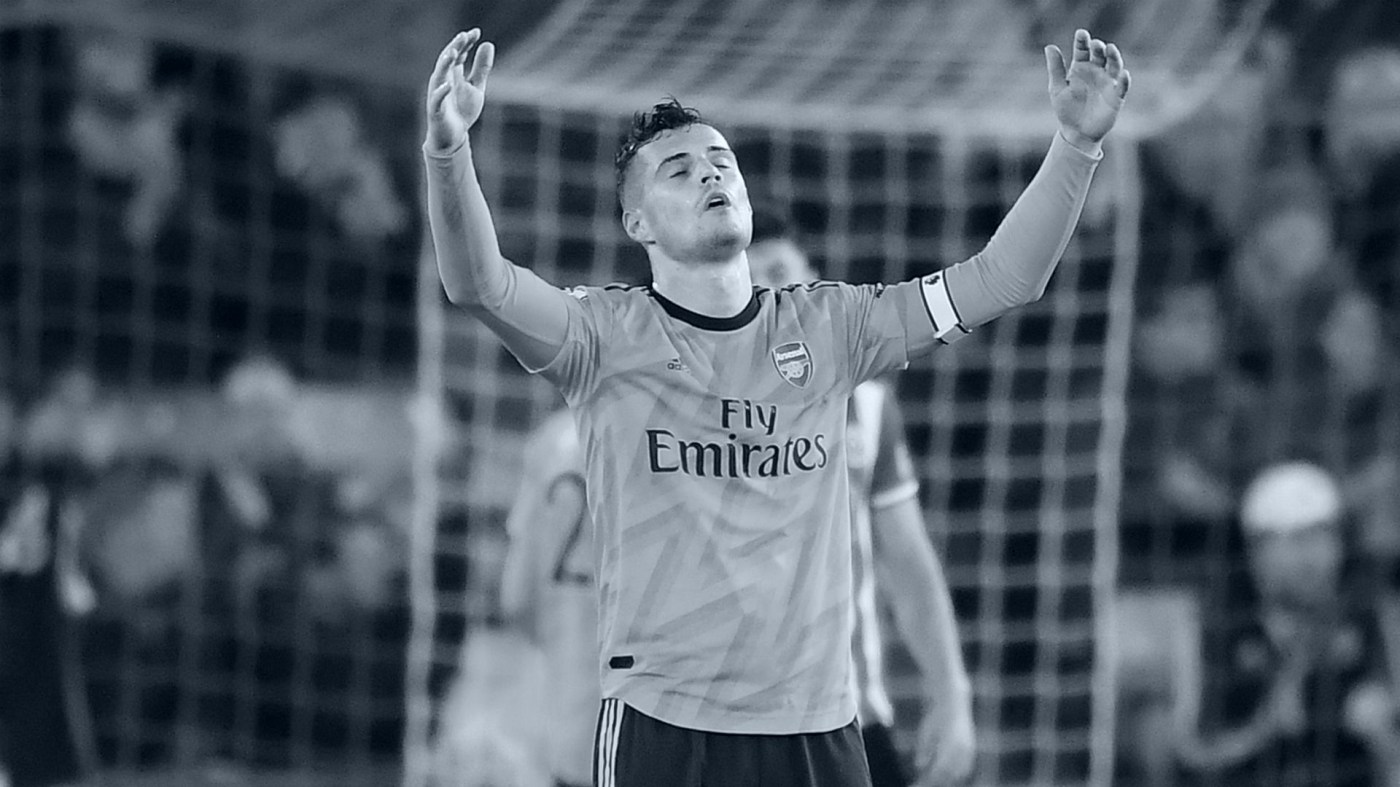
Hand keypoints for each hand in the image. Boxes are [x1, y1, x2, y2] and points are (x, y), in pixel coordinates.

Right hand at [425, 29, 494, 153]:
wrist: (453, 137)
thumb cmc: (462, 110)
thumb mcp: (476, 87)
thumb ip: (481, 68)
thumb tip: (488, 43)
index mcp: (452, 74)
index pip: (457, 53)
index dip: (465, 43)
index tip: (476, 32)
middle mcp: (442, 81)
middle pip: (447, 60)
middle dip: (455, 47)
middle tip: (464, 36)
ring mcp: (437, 95)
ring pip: (438, 77)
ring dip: (444, 65)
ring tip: (453, 53)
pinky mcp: (435, 110)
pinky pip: (436, 100)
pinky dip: (441, 93)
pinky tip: (448, 86)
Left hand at [914, 696, 976, 784]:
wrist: (952, 703)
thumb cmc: (935, 717)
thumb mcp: (925, 732)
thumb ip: (924, 749)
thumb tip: (919, 767)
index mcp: (950, 744)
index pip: (939, 771)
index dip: (928, 781)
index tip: (917, 784)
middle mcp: (962, 749)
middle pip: (949, 775)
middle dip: (936, 783)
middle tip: (922, 784)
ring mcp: (969, 750)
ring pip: (959, 774)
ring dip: (947, 781)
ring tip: (932, 782)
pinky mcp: (971, 750)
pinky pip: (965, 768)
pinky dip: (956, 775)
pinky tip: (946, 777)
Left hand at [1045, 29, 1129, 148]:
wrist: (1076, 133)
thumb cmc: (1066, 110)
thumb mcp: (1057, 88)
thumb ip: (1055, 68)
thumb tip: (1049, 47)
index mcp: (1080, 68)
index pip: (1083, 50)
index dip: (1082, 41)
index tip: (1081, 34)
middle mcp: (1096, 72)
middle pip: (1099, 55)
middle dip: (1098, 48)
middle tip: (1095, 44)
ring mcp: (1107, 83)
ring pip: (1114, 66)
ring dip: (1113, 57)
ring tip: (1110, 49)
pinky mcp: (1116, 97)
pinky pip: (1122, 86)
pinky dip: (1124, 80)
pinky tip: (1123, 74)